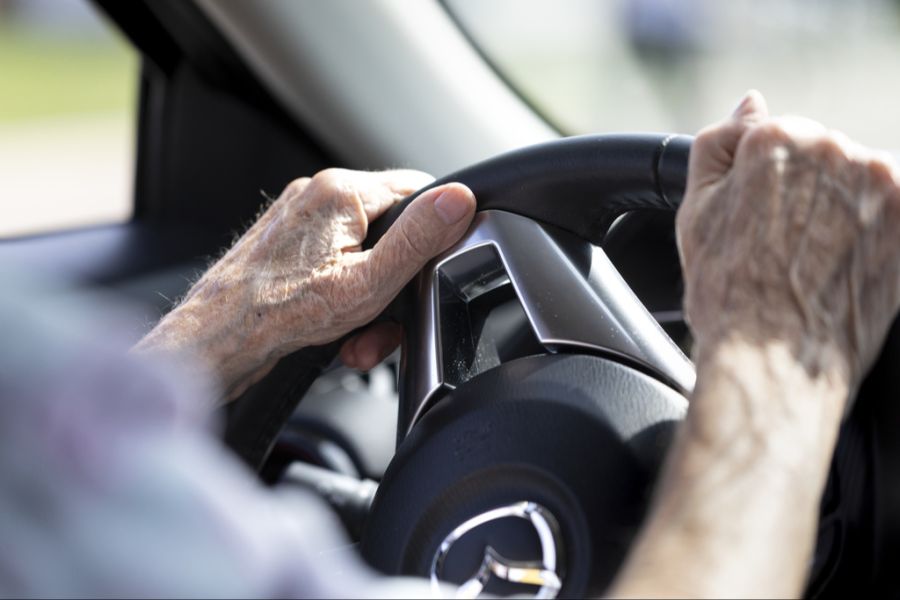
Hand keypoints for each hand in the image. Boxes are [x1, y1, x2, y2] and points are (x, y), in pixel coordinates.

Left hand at [135, 169, 475, 400]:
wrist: (215, 341)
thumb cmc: (280, 314)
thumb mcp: (369, 282)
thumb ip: (419, 239)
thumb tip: (458, 199)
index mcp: (340, 191)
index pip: (417, 190)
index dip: (433, 233)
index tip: (428, 270)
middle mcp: (316, 194)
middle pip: (389, 228)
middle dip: (395, 280)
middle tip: (384, 321)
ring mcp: (298, 218)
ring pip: (361, 251)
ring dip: (369, 296)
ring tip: (355, 334)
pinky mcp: (286, 243)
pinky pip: (333, 261)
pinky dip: (342, 295)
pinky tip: (333, 328)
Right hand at [612, 93, 899, 597]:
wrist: (774, 362)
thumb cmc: (726, 295)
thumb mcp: (696, 214)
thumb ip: (718, 147)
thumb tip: (751, 104)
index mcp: (776, 139)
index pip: (778, 139)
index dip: (767, 188)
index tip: (763, 226)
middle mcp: (835, 148)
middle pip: (825, 156)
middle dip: (808, 195)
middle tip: (786, 249)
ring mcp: (882, 182)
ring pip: (861, 181)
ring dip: (846, 211)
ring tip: (816, 264)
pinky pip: (891, 206)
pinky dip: (877, 230)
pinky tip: (849, 265)